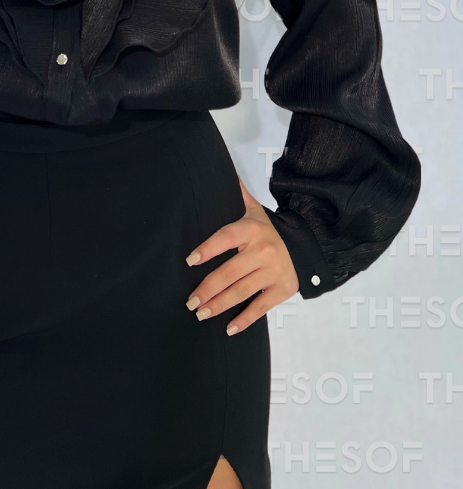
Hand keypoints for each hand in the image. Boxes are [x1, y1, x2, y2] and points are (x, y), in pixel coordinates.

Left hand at [184, 176, 298, 334]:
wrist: (306, 245)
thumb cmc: (269, 229)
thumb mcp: (254, 209)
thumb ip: (235, 193)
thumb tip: (219, 168)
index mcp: (251, 229)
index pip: (225, 238)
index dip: (208, 249)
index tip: (190, 261)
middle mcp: (263, 251)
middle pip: (230, 272)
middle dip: (208, 288)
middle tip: (190, 301)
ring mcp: (273, 272)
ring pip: (242, 292)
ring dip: (220, 305)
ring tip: (200, 313)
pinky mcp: (282, 290)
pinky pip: (261, 307)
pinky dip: (245, 319)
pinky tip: (228, 328)